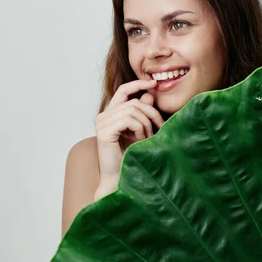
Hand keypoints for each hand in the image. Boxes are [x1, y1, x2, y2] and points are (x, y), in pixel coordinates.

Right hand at [94, 79, 163, 197]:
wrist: (122, 178)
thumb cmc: (132, 157)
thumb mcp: (141, 131)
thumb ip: (143, 113)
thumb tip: (150, 95)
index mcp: (110, 114)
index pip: (123, 90)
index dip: (138, 84)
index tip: (154, 83)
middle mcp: (103, 116)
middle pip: (134, 102)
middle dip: (151, 113)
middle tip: (159, 128)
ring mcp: (102, 124)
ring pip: (133, 110)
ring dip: (146, 124)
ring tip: (148, 138)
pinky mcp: (104, 132)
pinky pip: (129, 119)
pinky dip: (140, 128)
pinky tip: (140, 140)